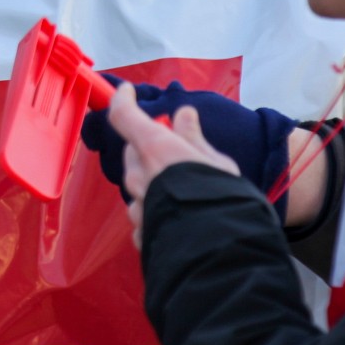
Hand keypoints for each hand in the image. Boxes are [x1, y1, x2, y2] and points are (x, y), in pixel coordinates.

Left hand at [82, 77, 296, 215]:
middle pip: (133, 153)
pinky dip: (156, 212)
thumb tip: (183, 114)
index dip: (123, 99)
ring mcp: (137, 207)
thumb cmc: (221, 199)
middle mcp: (138, 176)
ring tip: (185, 192)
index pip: (124, 115)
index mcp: (154, 149)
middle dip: (148, 148)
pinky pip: (143, 216)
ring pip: (138, 187)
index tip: (128, 91)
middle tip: (175, 152)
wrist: (219, 253)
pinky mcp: (141, 234)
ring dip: (154, 183)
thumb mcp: (216, 162)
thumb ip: (193, 138)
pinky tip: (179, 219)